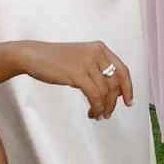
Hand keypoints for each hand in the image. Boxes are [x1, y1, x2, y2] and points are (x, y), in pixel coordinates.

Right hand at [18, 39, 133, 118]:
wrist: (34, 56)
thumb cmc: (55, 59)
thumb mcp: (81, 58)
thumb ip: (97, 69)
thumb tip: (113, 91)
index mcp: (100, 48)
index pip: (122, 69)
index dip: (128, 87)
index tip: (128, 101)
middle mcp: (97, 53)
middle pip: (115, 82)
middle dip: (114, 102)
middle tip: (108, 113)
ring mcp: (87, 63)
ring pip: (105, 91)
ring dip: (103, 107)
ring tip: (97, 115)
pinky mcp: (78, 74)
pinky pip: (94, 96)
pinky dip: (96, 107)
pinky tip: (91, 113)